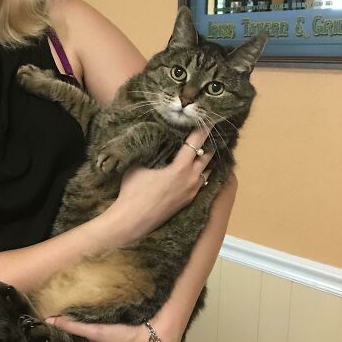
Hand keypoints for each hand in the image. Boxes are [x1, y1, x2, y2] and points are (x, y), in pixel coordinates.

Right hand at [107, 127, 213, 244]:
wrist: (133, 221)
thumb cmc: (133, 191)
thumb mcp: (138, 166)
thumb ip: (150, 152)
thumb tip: (152, 141)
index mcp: (180, 168)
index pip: (196, 142)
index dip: (203, 129)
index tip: (208, 120)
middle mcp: (191, 179)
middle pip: (207, 156)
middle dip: (208, 143)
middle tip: (207, 133)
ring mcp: (191, 192)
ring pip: (208, 171)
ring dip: (206, 160)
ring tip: (203, 150)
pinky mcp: (188, 201)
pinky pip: (201, 183)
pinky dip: (202, 173)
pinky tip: (196, 170)